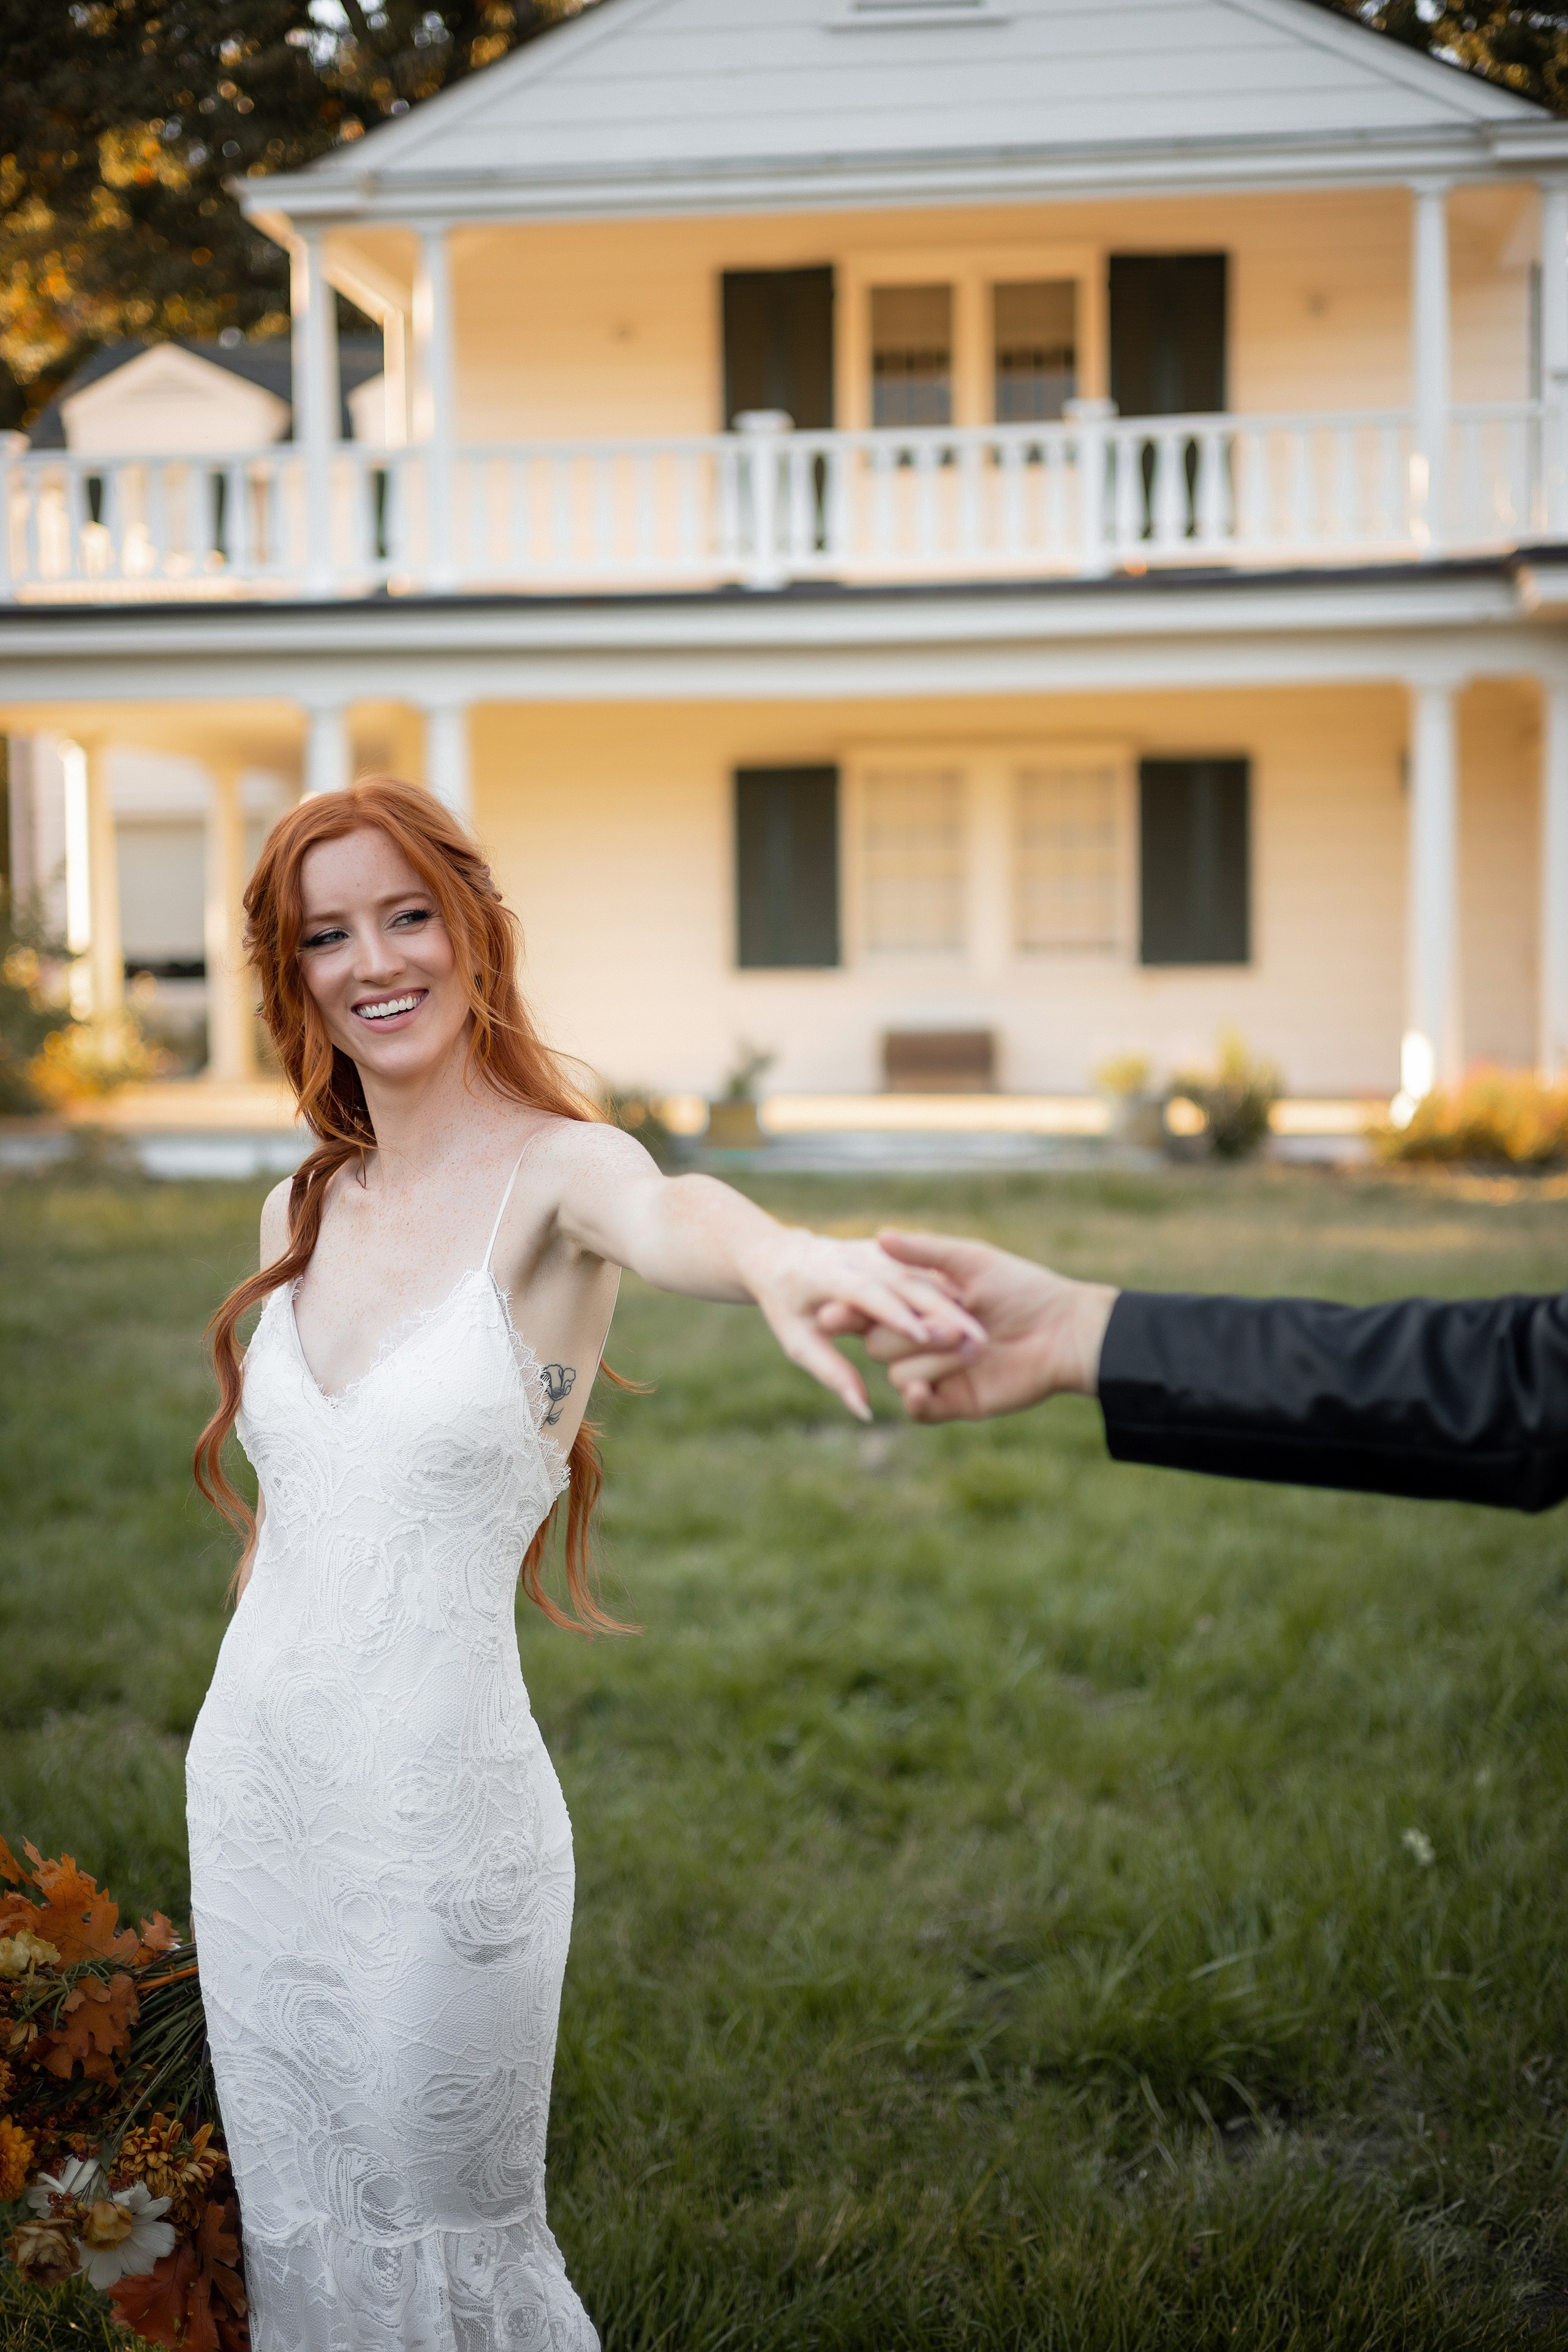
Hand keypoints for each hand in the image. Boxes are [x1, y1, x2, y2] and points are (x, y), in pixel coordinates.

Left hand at [743, 1230, 985, 1422]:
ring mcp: (876, 1249)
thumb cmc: (785, 1306)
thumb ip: (832, 1373)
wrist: (778, 1255)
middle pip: (904, 1283)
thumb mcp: (796, 1343)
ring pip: (921, 1273)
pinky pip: (927, 1267)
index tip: (925, 1336)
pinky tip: (976, 1310)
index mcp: (825, 1275)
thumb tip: (863, 1409)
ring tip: (981, 1333)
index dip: (896, 1315)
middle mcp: (855, 1256)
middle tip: (971, 1343)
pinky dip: (947, 1289)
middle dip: (934, 1313)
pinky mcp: (891, 1250)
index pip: (866, 1293)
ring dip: (950, 1302)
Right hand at [817, 1231, 1116, 1421]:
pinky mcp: (951, 1402)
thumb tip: (879, 1235)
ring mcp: (934, 1372)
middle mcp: (920, 1338)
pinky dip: (917, 1400)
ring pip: (897, 1373)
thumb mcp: (971, 1261)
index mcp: (919, 1304)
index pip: (870, 1309)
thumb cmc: (1021, 1287)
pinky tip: (924, 1390)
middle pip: (878, 1342)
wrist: (1064, 1330)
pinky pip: (917, 1408)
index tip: (834, 1308)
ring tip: (979, 1347)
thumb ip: (924, 1251)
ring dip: (935, 1360)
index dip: (852, 1310)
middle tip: (955, 1325)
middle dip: (910, 1334)